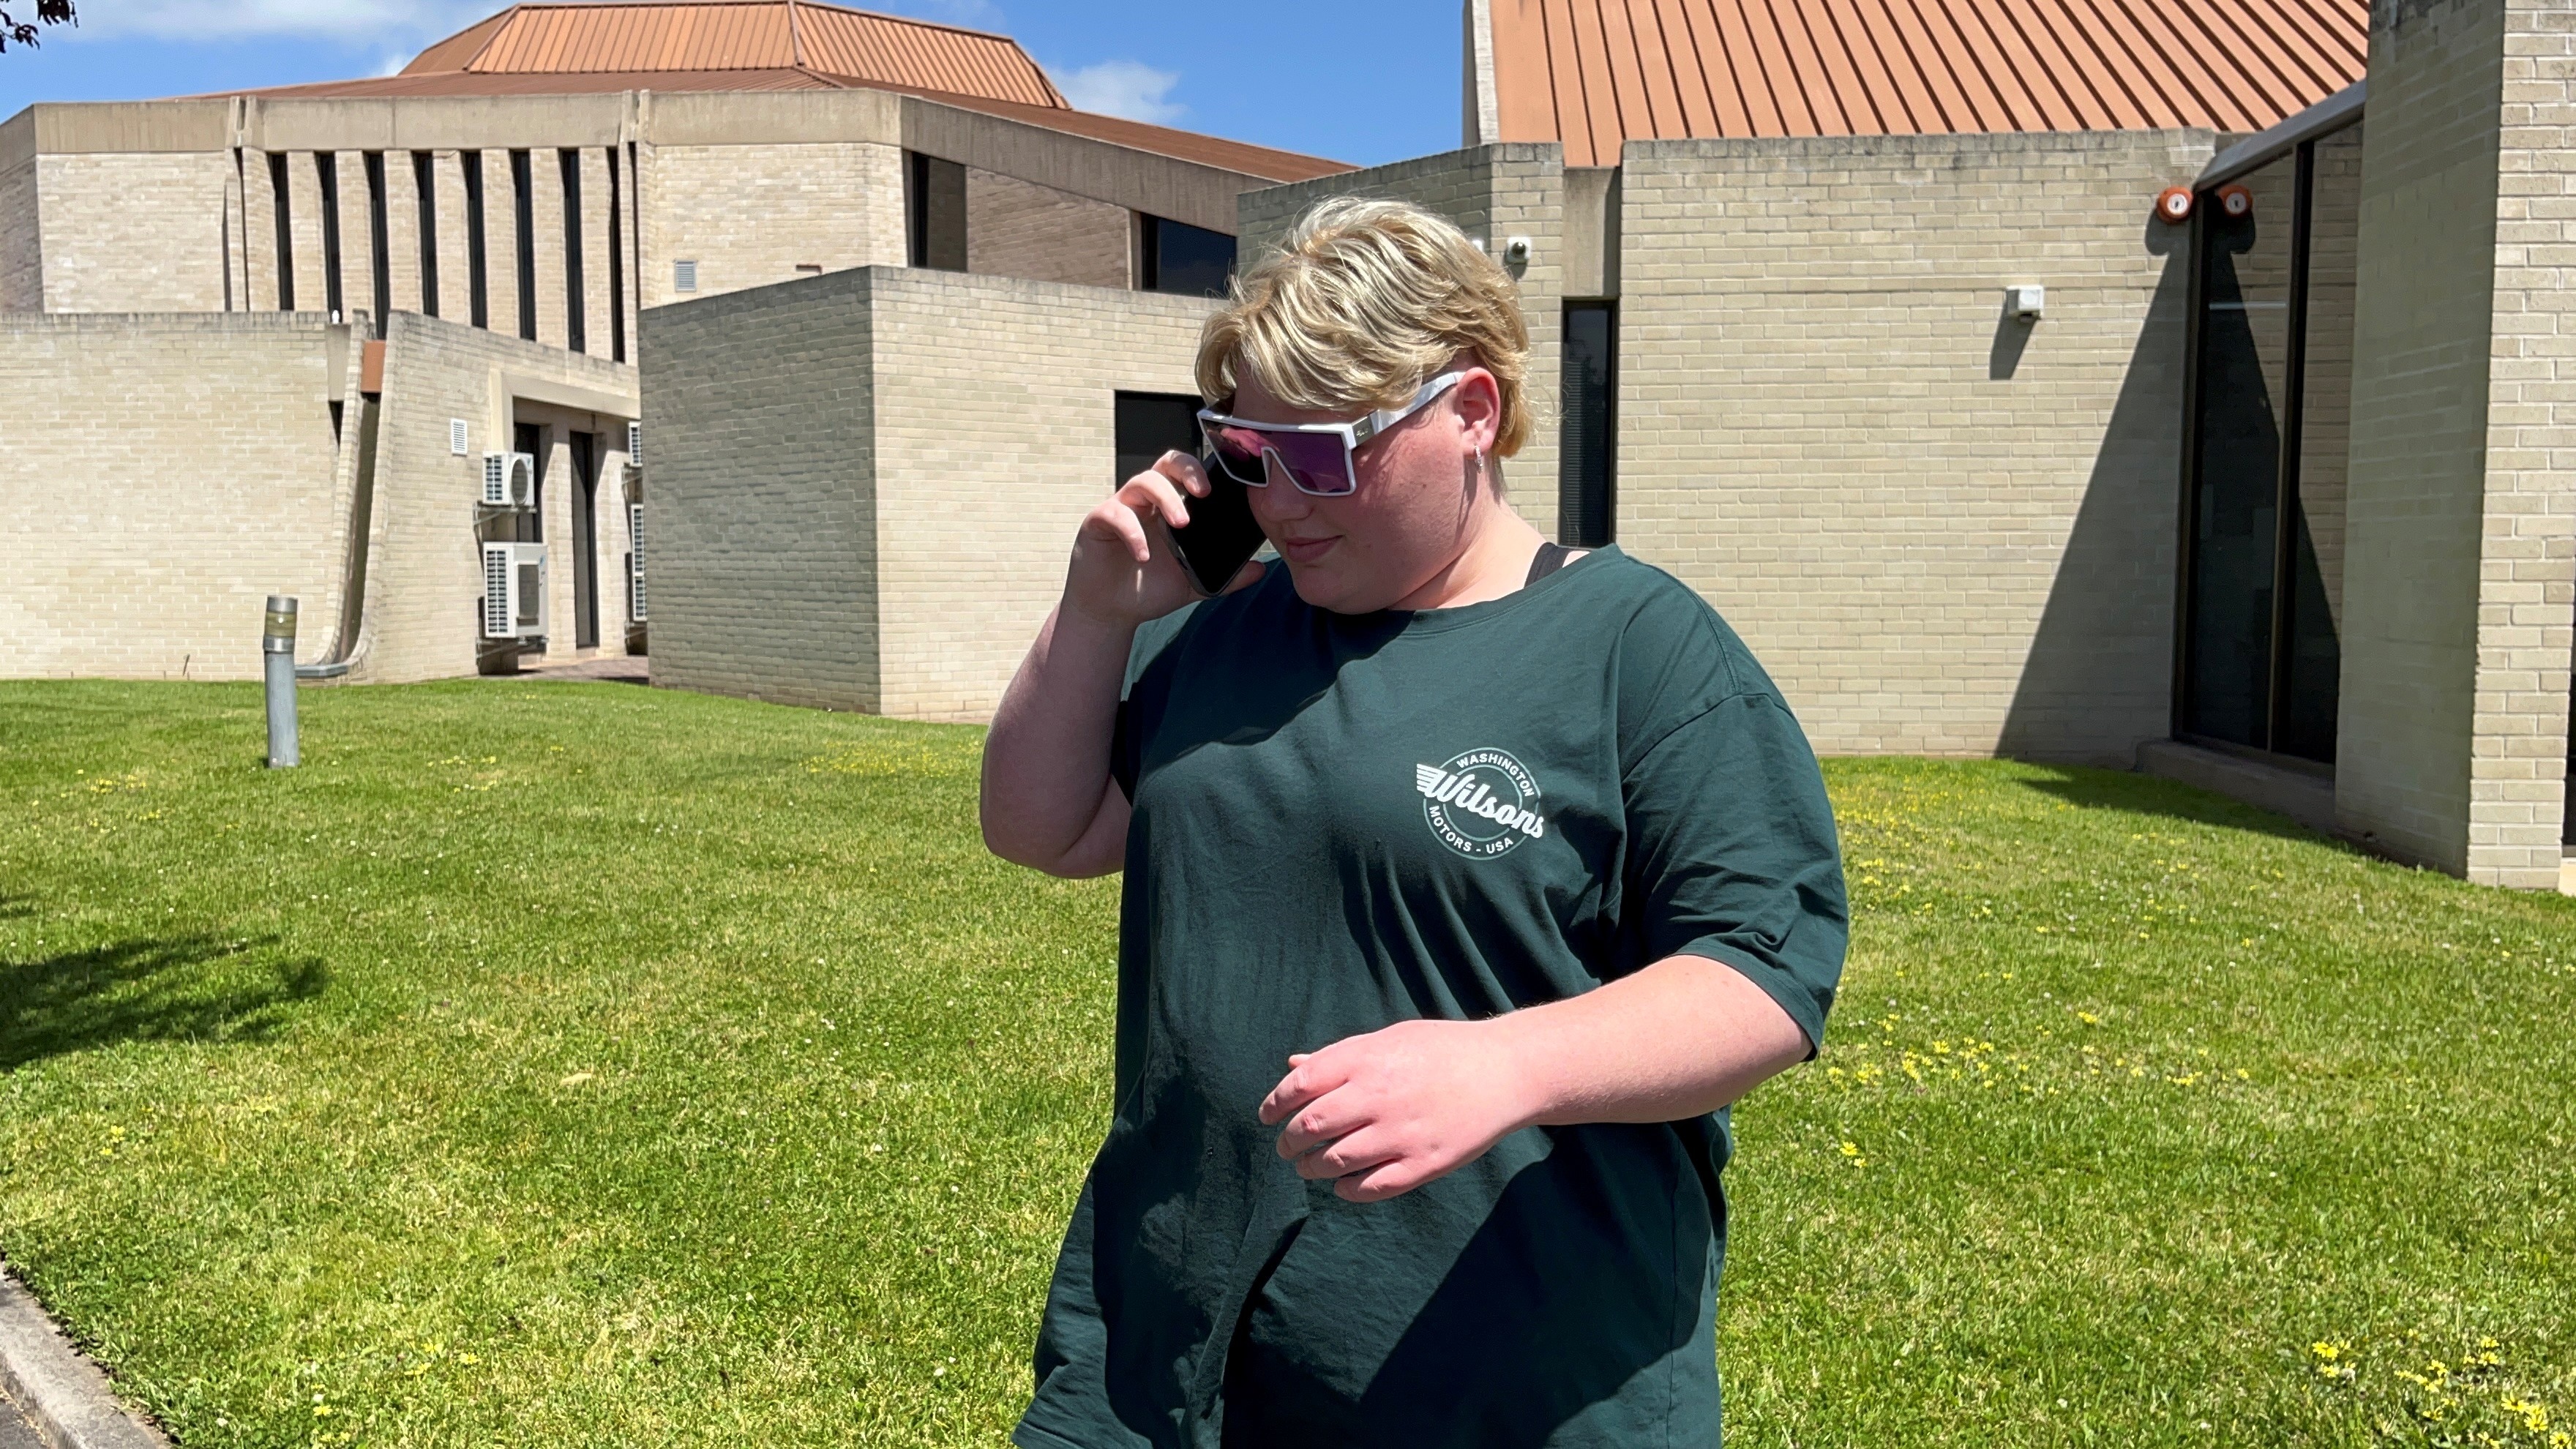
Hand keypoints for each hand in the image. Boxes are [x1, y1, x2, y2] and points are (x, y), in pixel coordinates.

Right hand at [1062, 451, 1263, 629]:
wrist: (1111, 613)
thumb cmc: (1148, 589)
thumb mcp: (1194, 583)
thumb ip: (1225, 576)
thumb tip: (1260, 569)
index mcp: (1168, 507)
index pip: (1186, 473)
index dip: (1203, 472)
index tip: (1223, 490)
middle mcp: (1145, 501)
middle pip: (1165, 464)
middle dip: (1187, 470)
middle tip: (1204, 493)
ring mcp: (1121, 508)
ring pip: (1142, 481)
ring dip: (1166, 498)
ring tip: (1181, 524)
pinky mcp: (1098, 523)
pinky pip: (1115, 515)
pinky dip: (1133, 532)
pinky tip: (1144, 555)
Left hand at [1258, 1018, 1541, 1203]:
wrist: (1504, 1071)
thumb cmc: (1441, 1051)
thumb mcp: (1389, 1039)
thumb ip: (1339, 1057)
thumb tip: (1292, 1067)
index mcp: (1366, 1059)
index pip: (1299, 1086)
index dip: (1274, 1104)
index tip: (1267, 1117)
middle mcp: (1378, 1096)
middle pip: (1309, 1127)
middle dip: (1287, 1142)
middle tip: (1286, 1147)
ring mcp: (1401, 1133)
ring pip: (1332, 1162)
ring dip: (1311, 1168)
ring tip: (1309, 1167)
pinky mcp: (1423, 1165)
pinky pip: (1368, 1188)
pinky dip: (1345, 1190)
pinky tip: (1343, 1184)